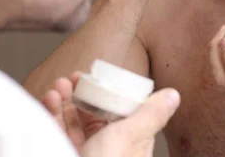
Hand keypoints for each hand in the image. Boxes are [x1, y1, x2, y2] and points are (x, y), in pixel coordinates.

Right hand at [42, 71, 179, 156]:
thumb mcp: (131, 136)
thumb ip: (150, 115)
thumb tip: (174, 95)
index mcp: (130, 144)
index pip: (121, 112)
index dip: (109, 92)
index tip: (96, 76)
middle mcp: (107, 150)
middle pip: (94, 115)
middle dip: (81, 93)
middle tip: (72, 77)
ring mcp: (85, 154)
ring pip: (73, 122)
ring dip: (64, 99)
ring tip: (58, 85)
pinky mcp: (64, 153)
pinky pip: (57, 131)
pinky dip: (52, 113)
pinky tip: (50, 98)